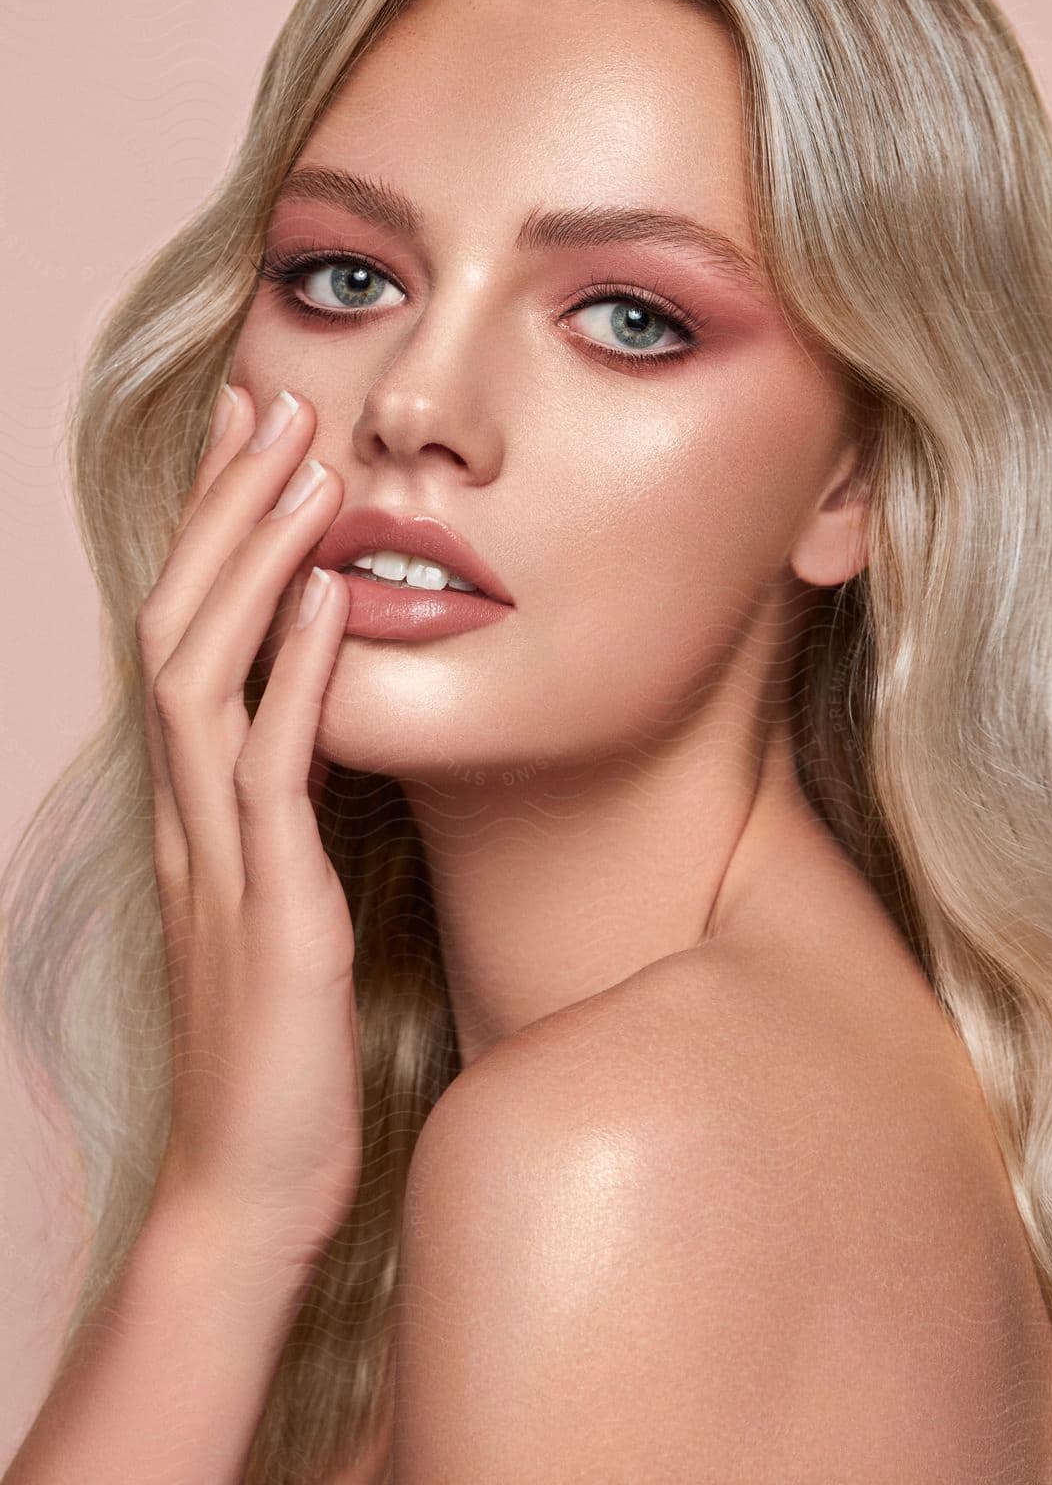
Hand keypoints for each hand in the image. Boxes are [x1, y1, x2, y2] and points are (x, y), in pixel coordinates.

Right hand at [137, 383, 358, 1267]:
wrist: (247, 1188)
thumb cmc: (277, 1054)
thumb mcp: (278, 912)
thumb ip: (288, 823)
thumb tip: (330, 741)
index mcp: (192, 812)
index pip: (183, 641)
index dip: (209, 537)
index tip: (251, 445)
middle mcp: (189, 816)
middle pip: (179, 624)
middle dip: (222, 510)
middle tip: (269, 405)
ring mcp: (219, 857)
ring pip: (206, 672)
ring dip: (251, 558)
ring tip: (302, 461)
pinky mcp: (270, 907)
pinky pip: (272, 768)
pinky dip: (294, 673)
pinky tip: (326, 595)